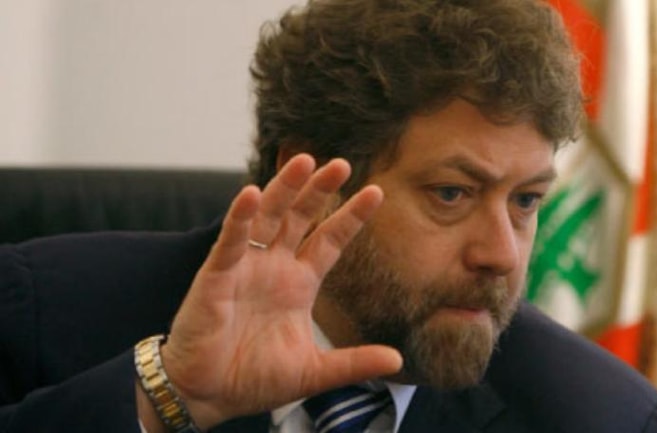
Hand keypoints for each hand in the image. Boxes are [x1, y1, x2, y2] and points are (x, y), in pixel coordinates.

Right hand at [147, 155, 401, 429]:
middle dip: (319, 190)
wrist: (209, 395)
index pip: (329, 240)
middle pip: (300, 217)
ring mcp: (245, 267)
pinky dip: (239, 218)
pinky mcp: (216, 276)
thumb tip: (398, 362)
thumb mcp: (314, 371)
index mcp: (299, 283)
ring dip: (283, 189)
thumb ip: (353, 362)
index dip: (350, 216)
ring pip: (266, 218)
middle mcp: (274, 267)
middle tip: (342, 164)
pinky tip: (250, 194)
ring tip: (304, 162)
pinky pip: (230, 241)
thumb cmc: (255, 379)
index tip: (376, 192)